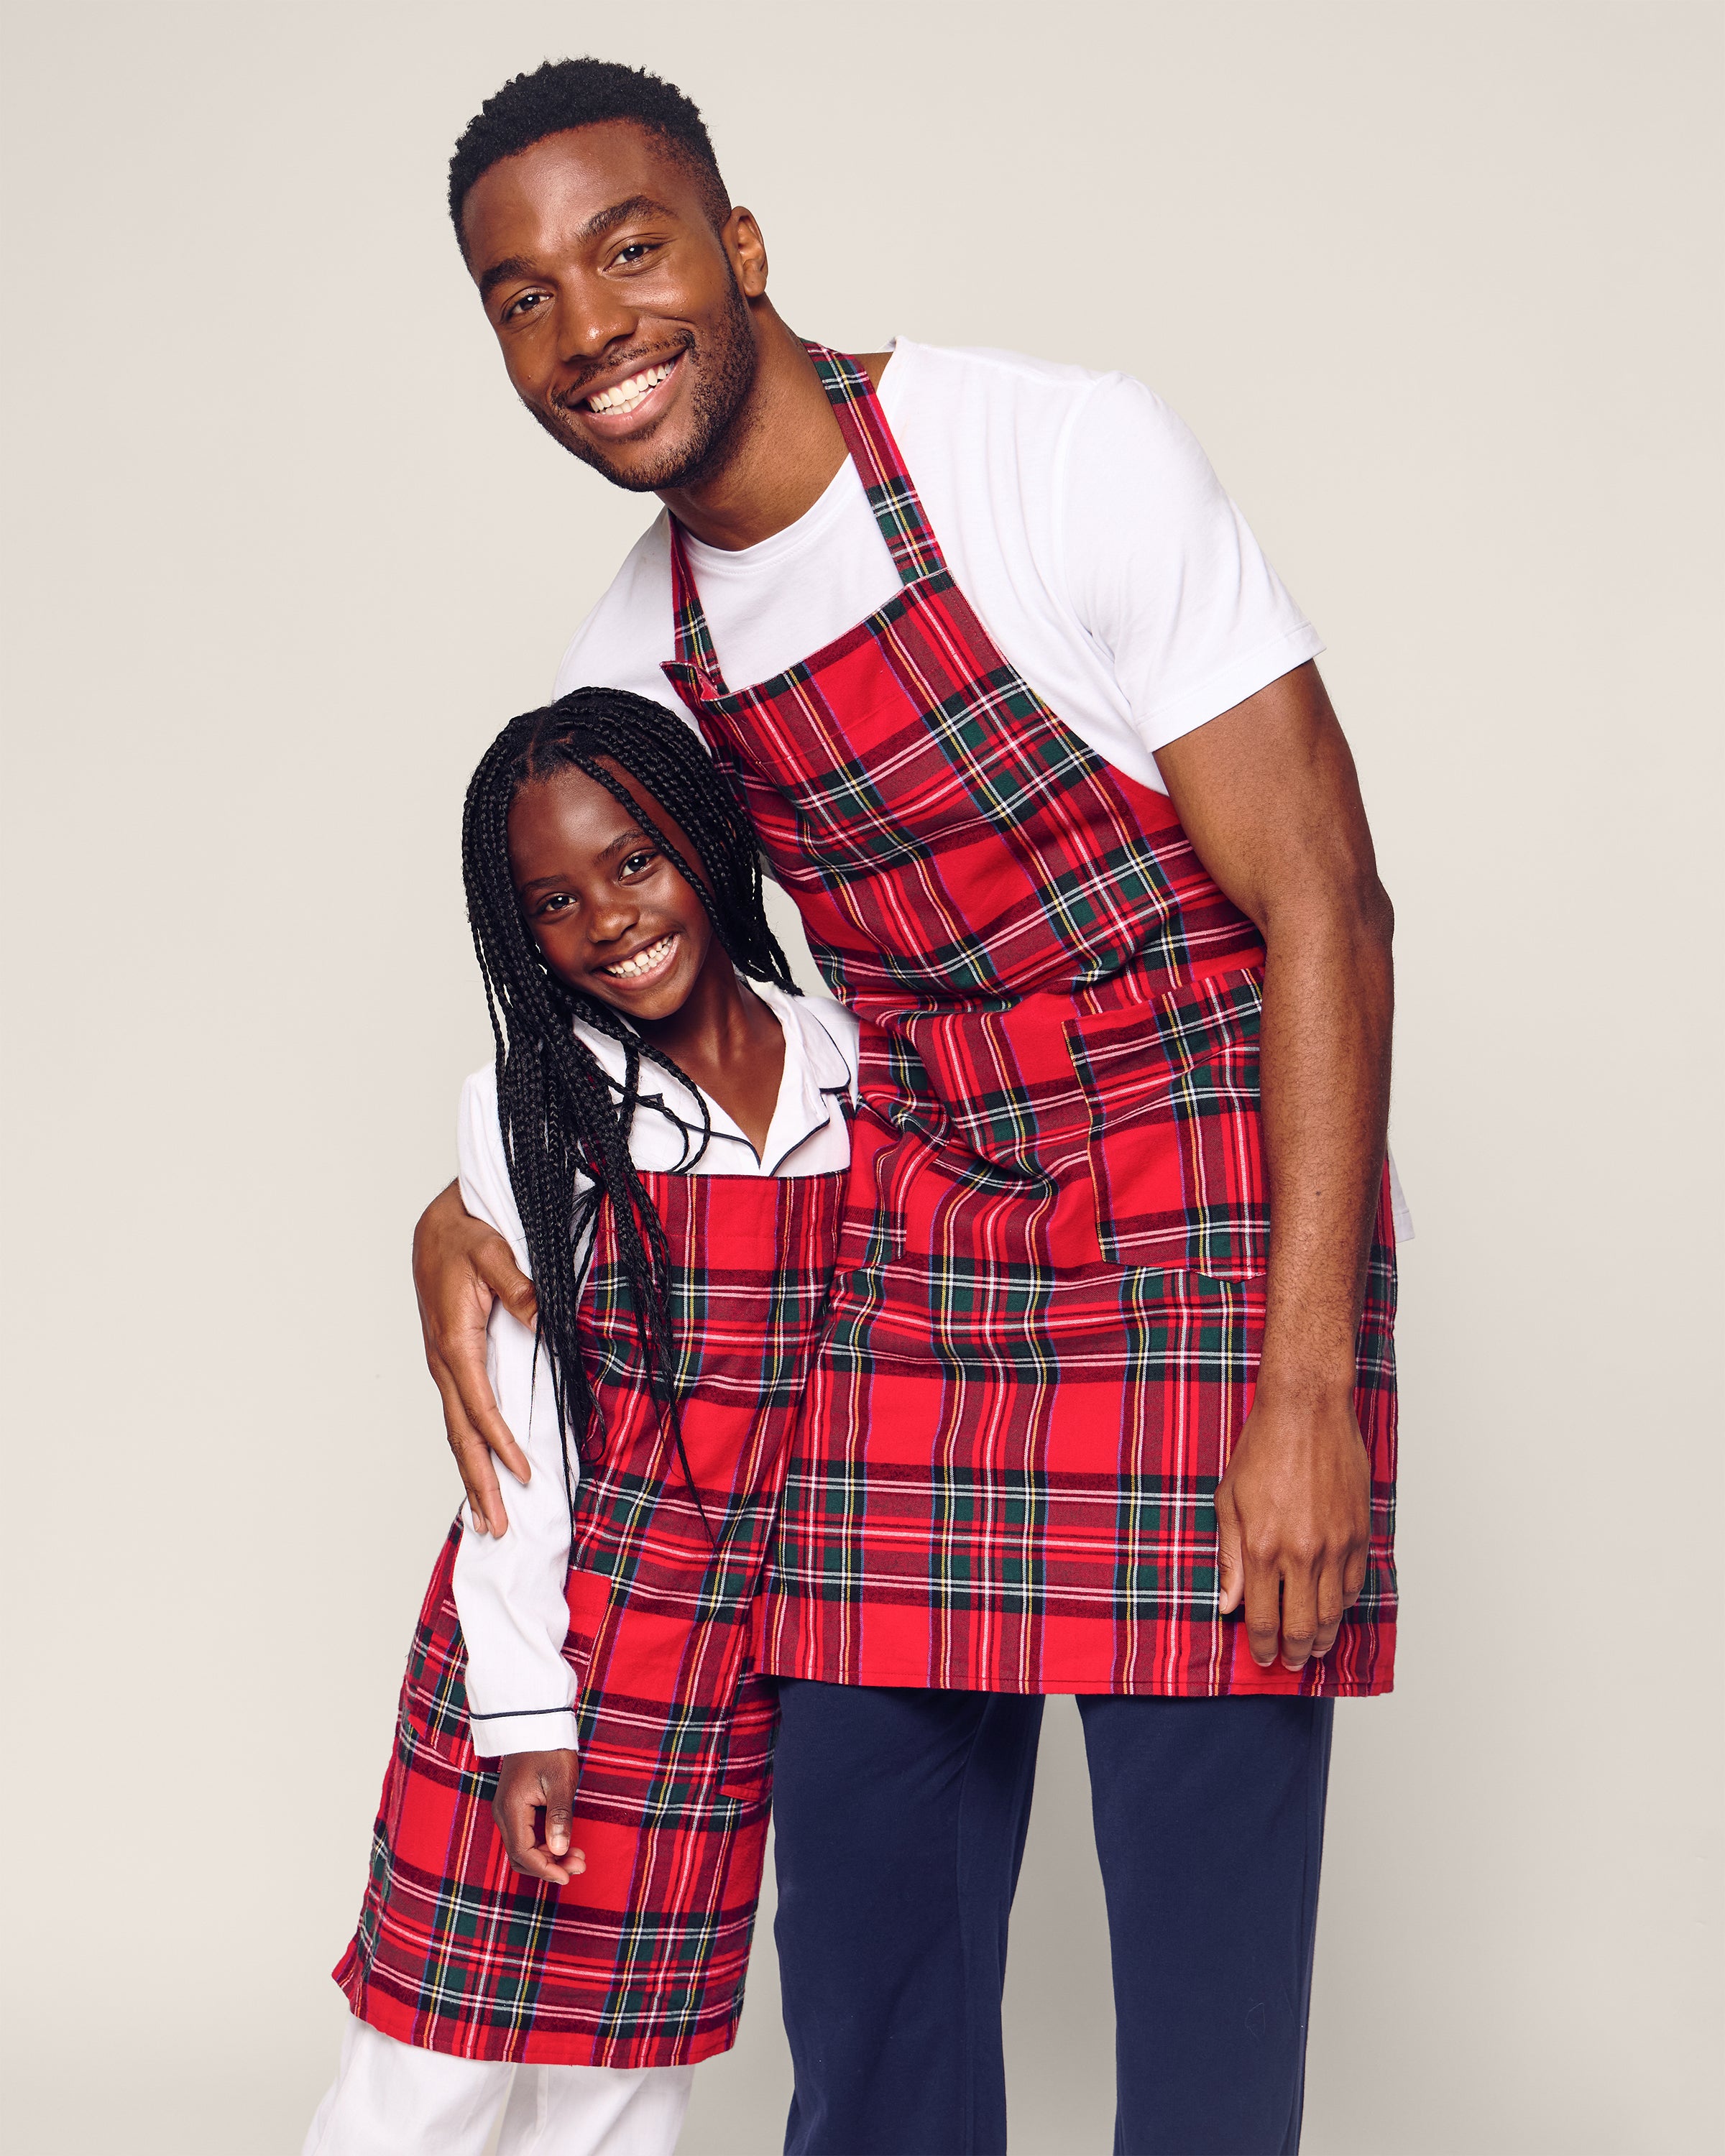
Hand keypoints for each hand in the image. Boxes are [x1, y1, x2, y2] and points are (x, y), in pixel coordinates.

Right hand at [413, 1179, 537, 1535]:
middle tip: (496, 1528)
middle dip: (479, 1483)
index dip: (502, 1445)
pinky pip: (461, 1415)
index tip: (524, 1475)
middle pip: (462, 1436)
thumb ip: (518, 1286)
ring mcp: (445, 1367)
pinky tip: (483, 1470)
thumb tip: (543, 1322)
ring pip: (458, 1432)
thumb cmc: (465, 1236)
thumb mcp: (493, 1251)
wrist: (436, 1226)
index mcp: (455, 1343)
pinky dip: (472, 1449)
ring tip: (487, 1518)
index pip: (481, 1407)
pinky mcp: (452, 1363)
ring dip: (473, 1475)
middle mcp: (445, 1363)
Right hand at [493, 1750, 584, 1886]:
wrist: (537, 1722)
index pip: (523, 1853)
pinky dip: (543, 1845)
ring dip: (548, 1857)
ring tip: (577, 1857)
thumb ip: (560, 1817)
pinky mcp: (514, 1807)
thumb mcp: (561, 1781)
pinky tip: (564, 1844)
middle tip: (578, 1866)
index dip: (545, 1869)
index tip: (568, 1876)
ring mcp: (507, 1810)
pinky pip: (525, 1836)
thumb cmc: (550, 1748)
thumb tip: (561, 1850)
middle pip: (520, 1855)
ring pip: (523, 1848)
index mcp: (511, 1808)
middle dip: (549, 1866)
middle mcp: (503, 1813)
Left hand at [1215, 1384, 1370, 1670]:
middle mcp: (1301, 1552)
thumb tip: (1227, 1603)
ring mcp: (1334, 1545)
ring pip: (1334, 1612)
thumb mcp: (1229, 1500)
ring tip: (1314, 1646)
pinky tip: (1333, 1608)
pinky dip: (1343, 1604)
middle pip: (1302, 1626)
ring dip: (1323, 1637)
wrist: (1307, 1409)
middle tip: (1291, 1662)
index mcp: (1262, 1546)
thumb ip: (1229, 1556)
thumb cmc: (1263, 1447)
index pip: (1262, 1617)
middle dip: (1295, 1653)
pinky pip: (1354, 1583)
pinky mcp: (1358, 1532)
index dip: (1263, 1645)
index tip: (1262, 1655)